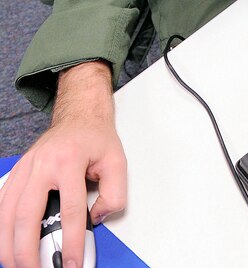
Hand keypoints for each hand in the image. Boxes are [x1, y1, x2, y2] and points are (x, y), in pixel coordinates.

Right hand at [0, 62, 126, 267]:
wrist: (79, 115)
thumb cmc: (95, 138)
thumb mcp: (117, 161)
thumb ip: (114, 194)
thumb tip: (97, 219)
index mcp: (70, 160)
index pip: (70, 210)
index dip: (72, 242)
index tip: (73, 263)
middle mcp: (43, 163)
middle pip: (28, 215)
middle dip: (28, 250)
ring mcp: (27, 167)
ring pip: (8, 211)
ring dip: (9, 243)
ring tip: (17, 265)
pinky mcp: (18, 171)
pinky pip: (3, 201)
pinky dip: (1, 225)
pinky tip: (6, 241)